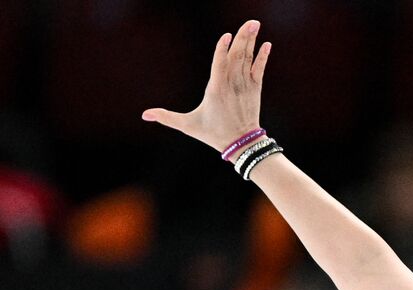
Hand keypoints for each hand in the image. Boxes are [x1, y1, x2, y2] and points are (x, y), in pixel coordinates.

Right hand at [142, 21, 270, 151]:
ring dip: (251, 41)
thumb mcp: (188, 125)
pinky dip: (263, 57)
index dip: (222, 50)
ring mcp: (244, 86)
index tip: (227, 35)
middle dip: (243, 38)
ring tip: (254, 24)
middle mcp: (232, 85)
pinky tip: (267, 44)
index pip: (219, 65)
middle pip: (237, 56)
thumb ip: (167, 117)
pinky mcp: (254, 89)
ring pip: (248, 59)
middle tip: (250, 21)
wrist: (242, 144)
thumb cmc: (213, 134)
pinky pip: (259, 69)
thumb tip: (144, 115)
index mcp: (216, 90)